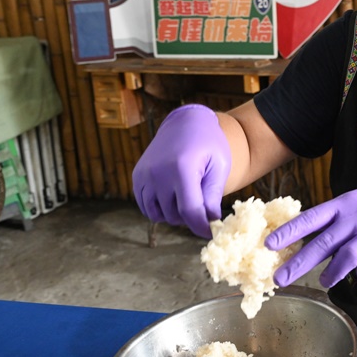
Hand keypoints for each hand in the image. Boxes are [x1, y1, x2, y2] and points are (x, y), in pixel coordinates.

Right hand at [132, 104, 230, 237]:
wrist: (186, 123)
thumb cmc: (208, 144)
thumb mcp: (219, 166)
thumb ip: (213, 195)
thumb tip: (210, 221)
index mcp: (182, 168)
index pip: (190, 210)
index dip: (201, 226)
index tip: (210, 233)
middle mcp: (158, 172)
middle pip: (174, 214)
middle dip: (190, 217)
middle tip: (202, 207)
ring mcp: (144, 174)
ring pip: (158, 214)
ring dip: (174, 214)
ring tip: (188, 200)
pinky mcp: (137, 175)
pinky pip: (145, 206)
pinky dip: (159, 208)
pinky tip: (172, 198)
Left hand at [265, 181, 356, 287]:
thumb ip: (337, 217)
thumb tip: (310, 237)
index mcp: (344, 204)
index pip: (310, 219)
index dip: (289, 233)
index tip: (269, 245)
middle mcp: (356, 218)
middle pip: (322, 244)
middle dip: (298, 263)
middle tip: (280, 278)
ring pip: (345, 258)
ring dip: (332, 273)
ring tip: (325, 279)